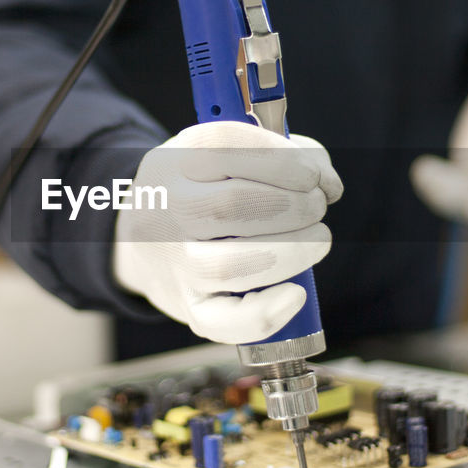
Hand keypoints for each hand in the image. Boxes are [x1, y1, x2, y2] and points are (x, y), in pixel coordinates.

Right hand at [113, 121, 341, 343]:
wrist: (139, 239)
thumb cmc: (202, 190)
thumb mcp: (223, 156)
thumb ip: (281, 153)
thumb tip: (327, 182)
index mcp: (178, 160)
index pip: (225, 146)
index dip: (283, 159)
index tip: (314, 174)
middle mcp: (169, 209)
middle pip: (232, 206)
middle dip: (296, 206)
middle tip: (317, 206)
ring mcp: (176, 263)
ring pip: (231, 266)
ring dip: (292, 252)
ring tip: (318, 239)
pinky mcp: (190, 306)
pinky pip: (224, 321)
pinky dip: (266, 313)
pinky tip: (296, 295)